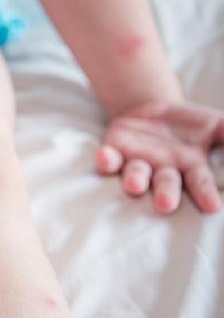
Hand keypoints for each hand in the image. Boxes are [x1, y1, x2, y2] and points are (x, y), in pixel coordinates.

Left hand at [96, 101, 223, 213]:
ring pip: (136, 175)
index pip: (200, 183)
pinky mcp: (115, 151)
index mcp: (190, 168)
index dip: (204, 194)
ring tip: (133, 186)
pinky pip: (109, 159)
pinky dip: (106, 160)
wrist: (150, 111)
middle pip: (165, 185)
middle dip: (165, 194)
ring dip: (134, 181)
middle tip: (165, 204)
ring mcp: (138, 163)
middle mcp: (163, 170)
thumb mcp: (217, 125)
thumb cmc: (189, 125)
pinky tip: (105, 158)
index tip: (211, 206)